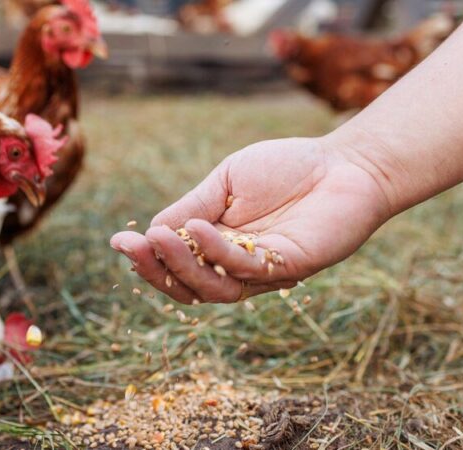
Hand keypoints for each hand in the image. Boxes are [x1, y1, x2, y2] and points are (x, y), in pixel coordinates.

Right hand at [111, 137, 392, 303]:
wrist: (343, 162)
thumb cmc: (286, 168)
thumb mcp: (225, 181)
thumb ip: (191, 205)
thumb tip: (149, 230)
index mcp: (219, 246)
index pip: (176, 265)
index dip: (148, 259)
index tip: (119, 242)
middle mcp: (237, 266)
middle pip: (189, 285)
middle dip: (156, 270)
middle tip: (133, 246)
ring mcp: (263, 271)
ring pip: (213, 287)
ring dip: (180, 266)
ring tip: (155, 239)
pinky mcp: (289, 267)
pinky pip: (245, 268)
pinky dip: (217, 251)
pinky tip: (196, 228)